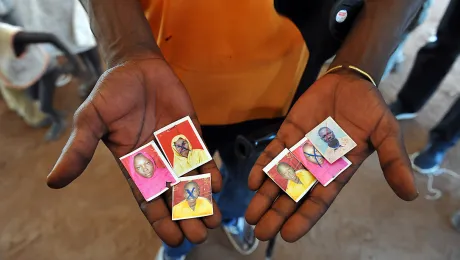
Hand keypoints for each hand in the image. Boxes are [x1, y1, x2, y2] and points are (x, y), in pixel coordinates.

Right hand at [47, 56, 221, 245]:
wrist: (135, 65)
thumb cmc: (111, 92)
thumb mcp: (91, 120)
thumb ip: (79, 150)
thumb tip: (53, 181)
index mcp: (133, 164)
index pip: (147, 200)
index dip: (161, 221)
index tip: (174, 240)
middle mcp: (157, 161)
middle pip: (174, 197)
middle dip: (186, 217)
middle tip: (200, 236)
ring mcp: (176, 148)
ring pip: (192, 181)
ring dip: (203, 201)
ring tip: (215, 221)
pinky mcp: (191, 133)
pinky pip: (202, 157)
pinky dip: (210, 172)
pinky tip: (217, 186)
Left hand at [245, 72, 417, 241]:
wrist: (350, 80)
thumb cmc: (370, 108)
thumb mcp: (386, 132)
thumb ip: (392, 160)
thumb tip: (411, 194)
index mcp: (338, 171)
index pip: (319, 201)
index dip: (304, 218)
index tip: (288, 235)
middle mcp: (316, 165)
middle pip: (294, 195)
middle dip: (277, 214)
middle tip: (261, 233)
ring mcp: (300, 150)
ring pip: (279, 178)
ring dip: (264, 196)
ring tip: (250, 216)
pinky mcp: (287, 133)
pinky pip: (272, 152)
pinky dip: (262, 166)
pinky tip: (253, 181)